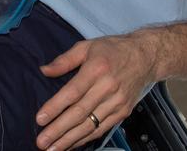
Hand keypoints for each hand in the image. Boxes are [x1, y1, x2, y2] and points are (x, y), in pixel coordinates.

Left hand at [35, 33, 158, 149]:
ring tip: (53, 149)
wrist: (146, 57)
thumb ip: (64, 60)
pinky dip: (85, 139)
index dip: (55, 107)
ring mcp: (117, 102)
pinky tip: (72, 144)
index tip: (40, 119)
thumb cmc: (114, 49)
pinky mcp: (123, 112)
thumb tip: (44, 70)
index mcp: (97, 68)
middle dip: (58, 129)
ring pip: (90, 125)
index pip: (73, 92)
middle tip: (42, 142)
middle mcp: (108, 87)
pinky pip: (101, 129)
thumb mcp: (87, 46)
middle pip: (79, 112)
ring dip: (70, 139)